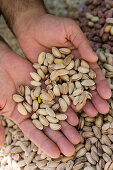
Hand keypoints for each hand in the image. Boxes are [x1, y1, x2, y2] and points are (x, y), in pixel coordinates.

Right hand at [0, 41, 79, 157]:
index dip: (45, 143)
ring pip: (57, 112)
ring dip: (67, 124)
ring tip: (77, 135)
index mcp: (22, 116)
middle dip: (61, 137)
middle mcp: (35, 108)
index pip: (35, 132)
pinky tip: (77, 112)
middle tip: (72, 149)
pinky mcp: (48, 84)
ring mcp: (43, 96)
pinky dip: (67, 103)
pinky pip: (59, 94)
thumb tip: (0, 145)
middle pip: (50, 125)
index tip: (56, 154)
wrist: (1, 63)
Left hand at [17, 14, 110, 116]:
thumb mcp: (69, 30)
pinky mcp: (46, 79)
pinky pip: (54, 91)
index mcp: (79, 59)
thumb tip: (94, 59)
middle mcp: (70, 70)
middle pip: (83, 86)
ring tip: (88, 115)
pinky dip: (60, 101)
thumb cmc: (51, 25)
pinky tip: (66, 111)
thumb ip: (82, 43)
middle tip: (101, 111)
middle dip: (93, 98)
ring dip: (79, 104)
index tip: (107, 96)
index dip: (100, 85)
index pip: (92, 74)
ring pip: (70, 92)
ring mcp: (58, 76)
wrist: (30, 28)